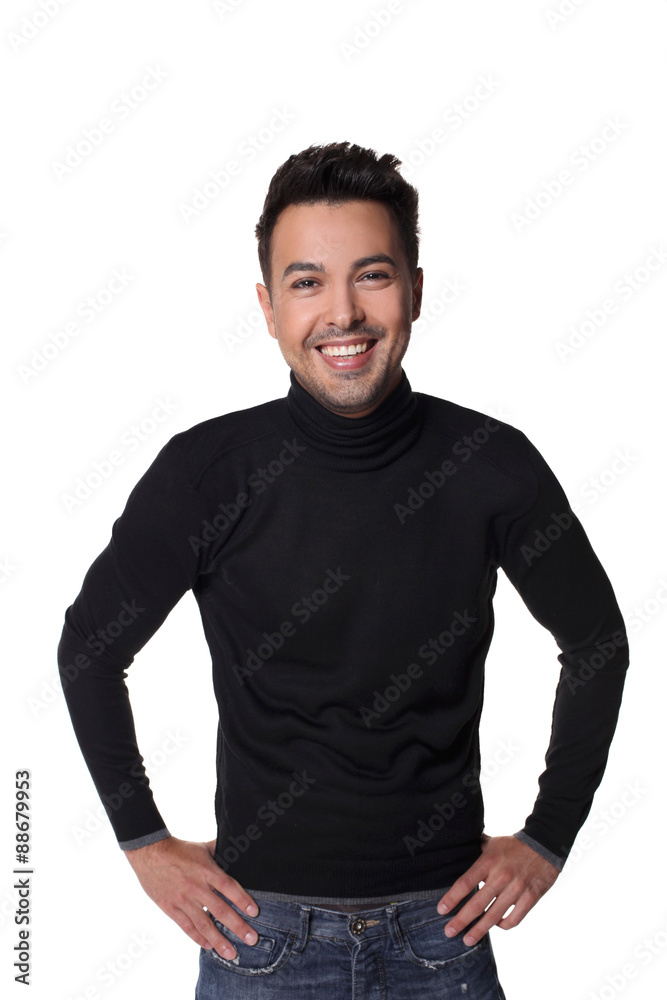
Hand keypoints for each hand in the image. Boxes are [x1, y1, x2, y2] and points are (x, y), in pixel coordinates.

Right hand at [124, 836, 258, 958]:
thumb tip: (238, 847)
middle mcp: (196, 887)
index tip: (254, 912)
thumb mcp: (202, 847)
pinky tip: (208, 946)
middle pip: (220, 910)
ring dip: (218, 940)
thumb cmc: (179, 849)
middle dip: (237, 926)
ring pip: (204, 924)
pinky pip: (186, 926)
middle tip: (251, 939)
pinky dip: (198, 937)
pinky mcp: (170, 908)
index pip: (228, 887)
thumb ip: (220, 851)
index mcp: (206, 870)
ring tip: (231, 953)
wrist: (150, 853)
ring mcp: (183, 899)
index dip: (242, 900)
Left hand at [437, 834, 559, 946]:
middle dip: (461, 921)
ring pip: (494, 916)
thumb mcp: (492, 842)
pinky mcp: (530, 897)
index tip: (441, 910)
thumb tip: (457, 849)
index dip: (452, 898)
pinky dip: (503, 925)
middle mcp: (501, 876)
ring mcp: (517, 889)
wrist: (545, 844)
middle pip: (477, 904)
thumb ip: (475, 849)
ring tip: (468, 940)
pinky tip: (495, 925)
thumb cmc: (514, 845)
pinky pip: (514, 919)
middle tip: (448, 932)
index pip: (465, 883)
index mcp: (489, 861)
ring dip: (479, 930)